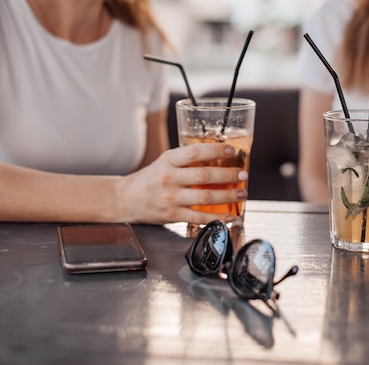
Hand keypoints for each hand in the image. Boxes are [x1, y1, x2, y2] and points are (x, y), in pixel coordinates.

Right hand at [116, 143, 247, 224]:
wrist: (126, 199)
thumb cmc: (150, 178)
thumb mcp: (165, 161)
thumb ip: (187, 160)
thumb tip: (219, 156)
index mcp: (168, 160)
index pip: (194, 152)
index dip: (215, 151)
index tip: (232, 150)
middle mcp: (169, 178)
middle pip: (203, 176)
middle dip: (228, 175)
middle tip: (243, 175)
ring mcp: (170, 198)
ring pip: (204, 197)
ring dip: (227, 196)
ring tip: (241, 193)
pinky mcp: (172, 215)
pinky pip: (199, 217)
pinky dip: (217, 218)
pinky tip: (230, 216)